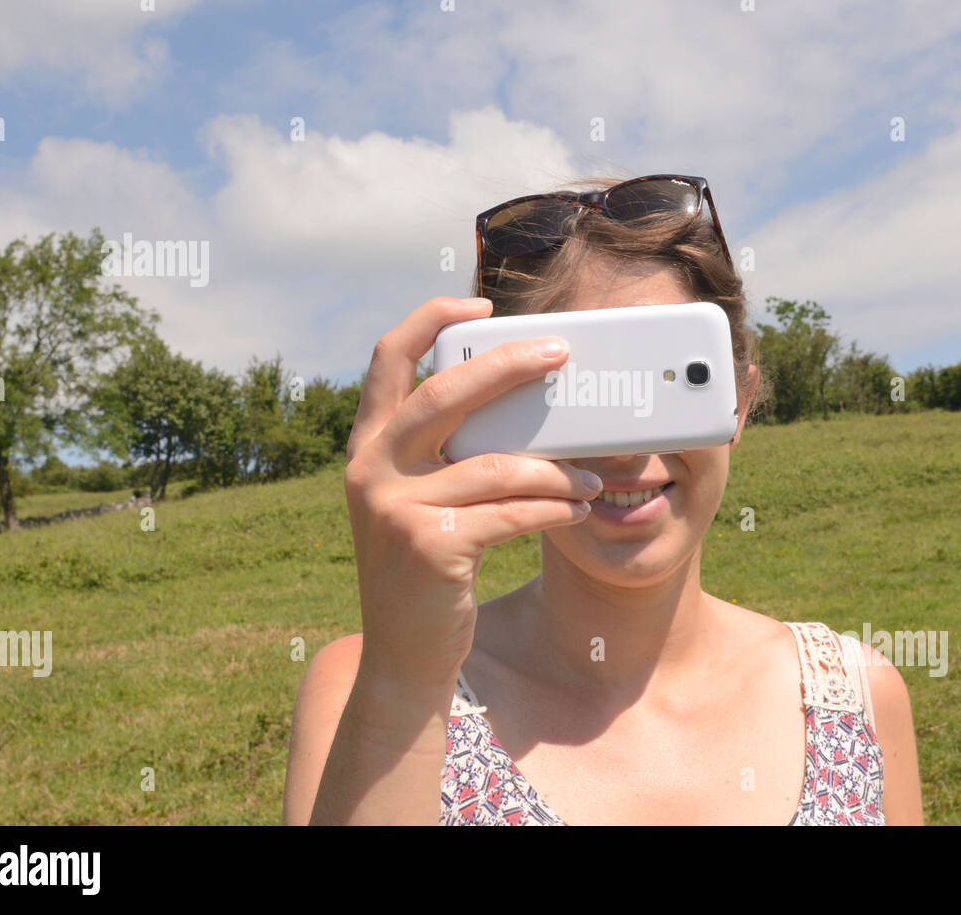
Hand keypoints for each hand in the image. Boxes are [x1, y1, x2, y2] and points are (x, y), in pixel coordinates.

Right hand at [342, 296, 601, 688]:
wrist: (403, 658)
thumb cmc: (427, 572)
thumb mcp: (416, 502)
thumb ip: (442, 455)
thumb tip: (515, 404)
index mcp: (367, 449)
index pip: (388, 360)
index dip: (430, 320)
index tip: (479, 303)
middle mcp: (371, 471)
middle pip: (445, 395)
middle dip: (509, 366)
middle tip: (560, 352)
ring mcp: (396, 509)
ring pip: (497, 465)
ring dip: (557, 469)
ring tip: (593, 478)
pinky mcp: (430, 546)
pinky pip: (513, 512)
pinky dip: (555, 508)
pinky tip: (579, 510)